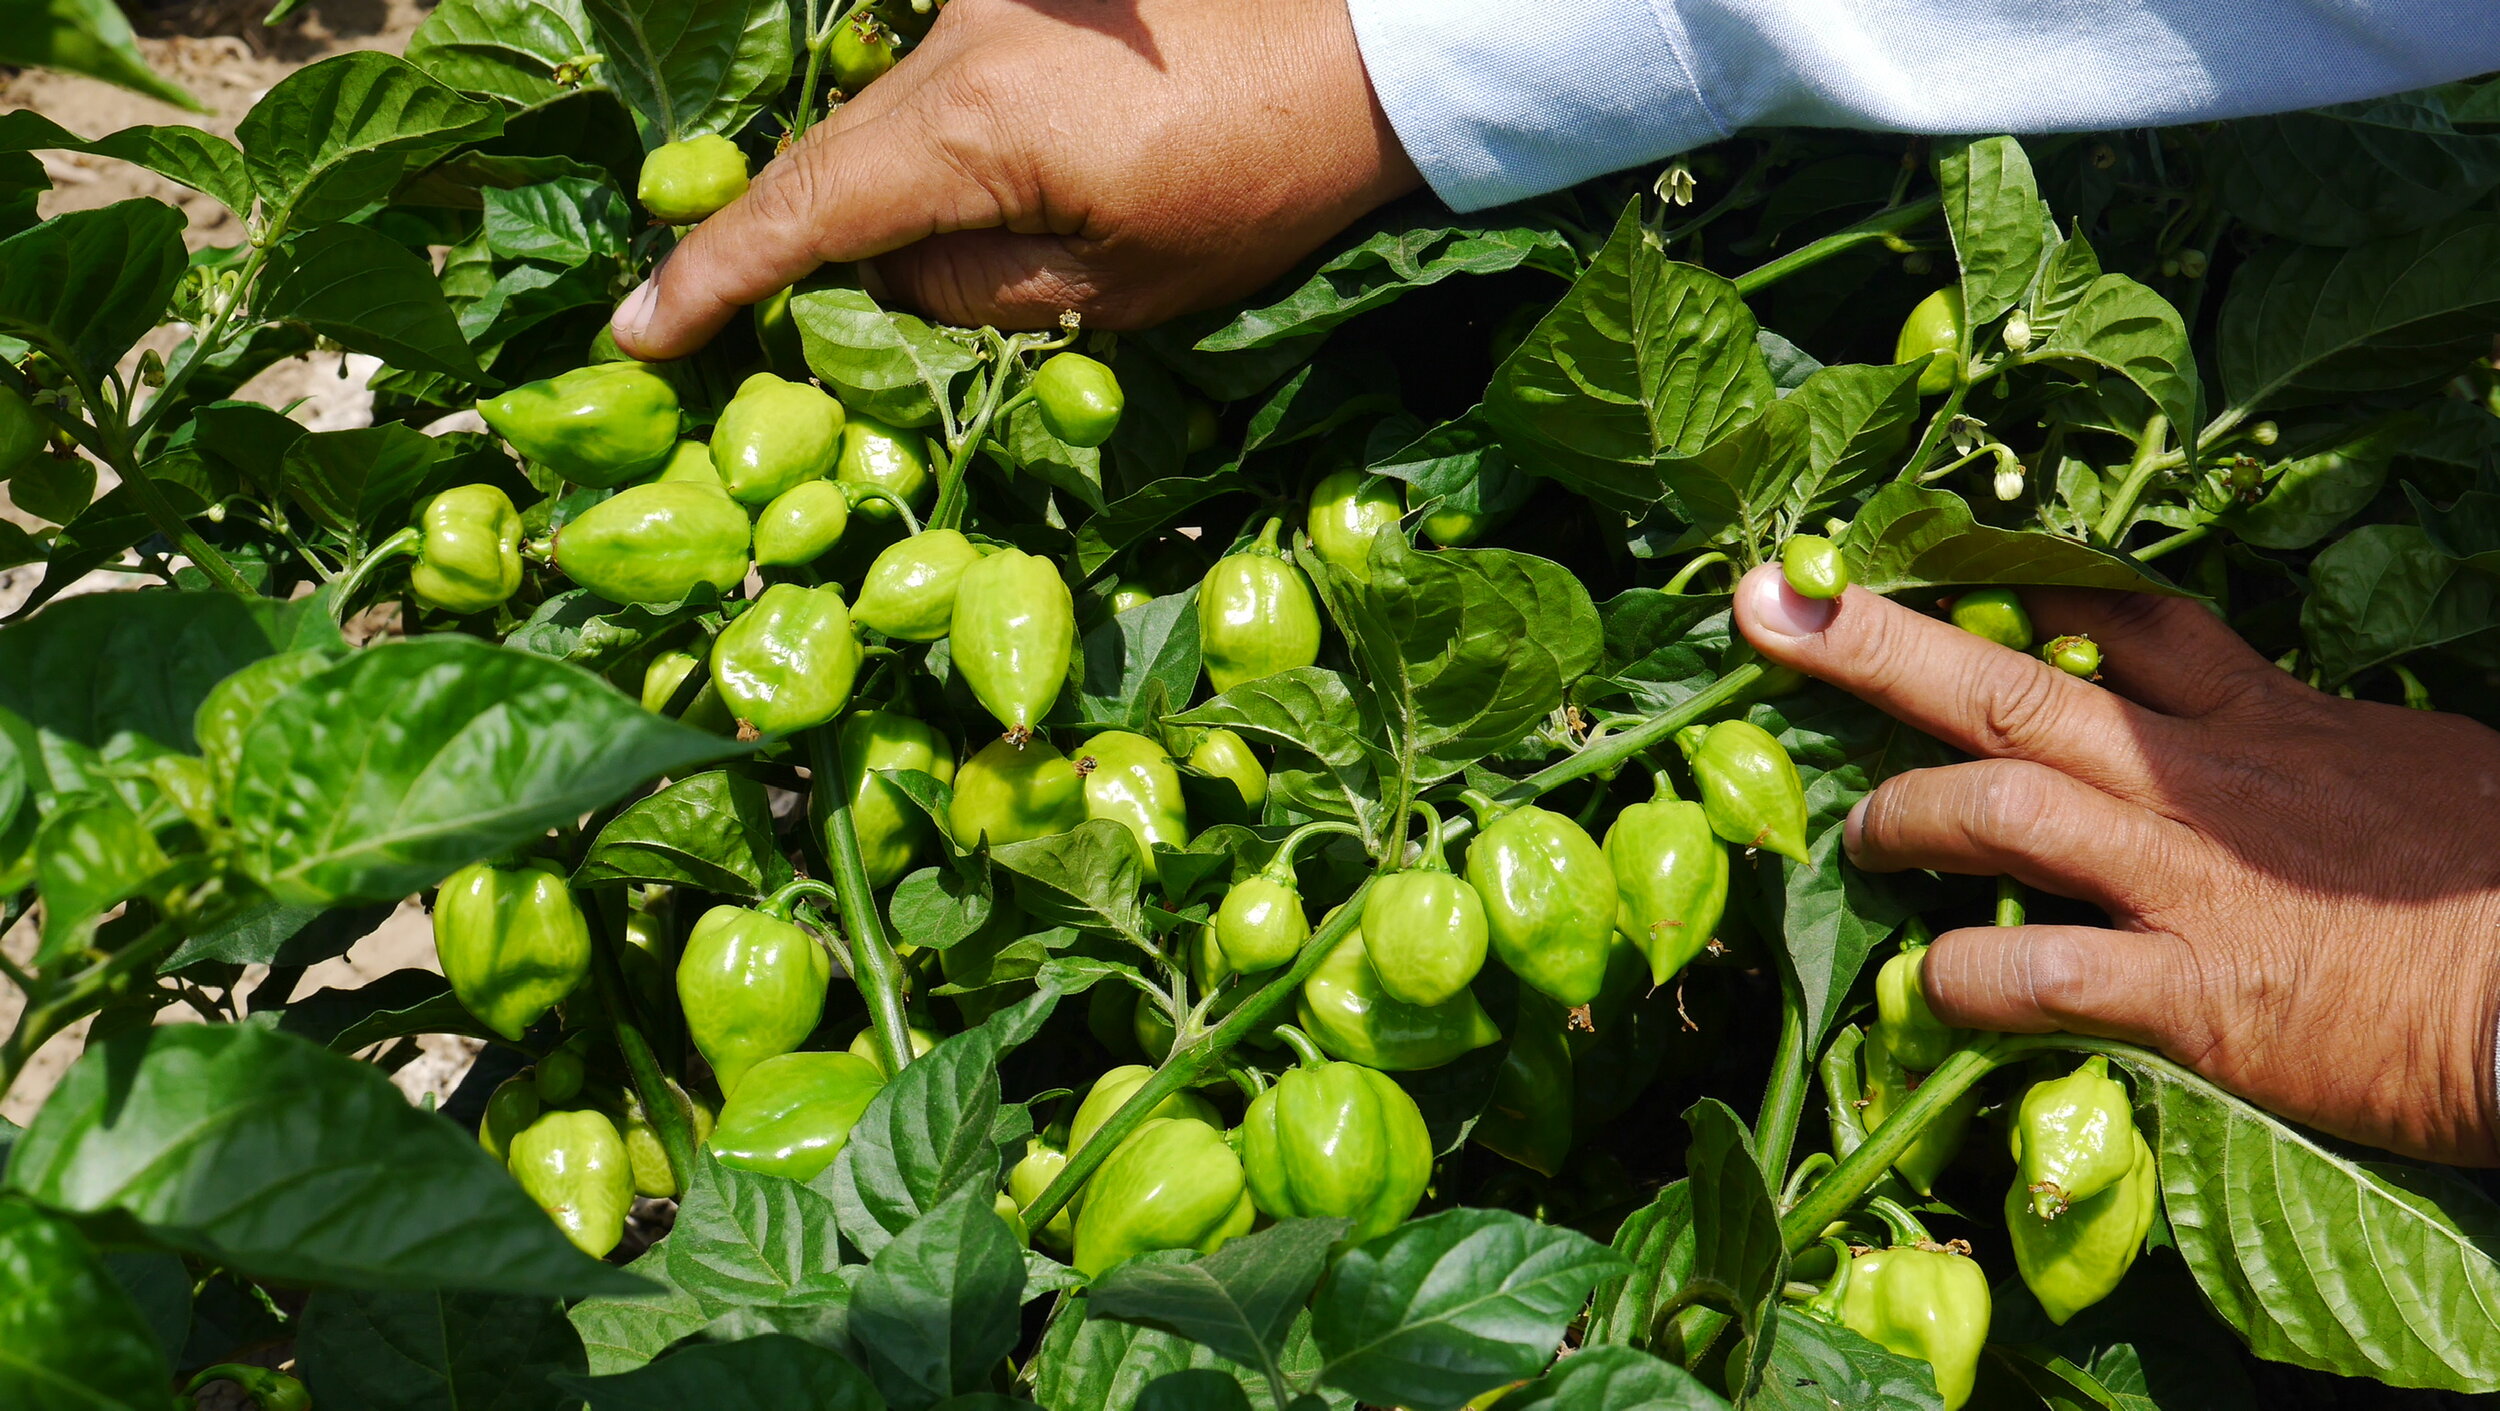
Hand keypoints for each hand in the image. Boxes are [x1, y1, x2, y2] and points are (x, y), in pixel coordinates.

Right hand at [610, 0, 1417, 357]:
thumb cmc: (1262, 184)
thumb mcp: (1123, 292)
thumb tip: (882, 281)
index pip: (803, 211)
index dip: (713, 278)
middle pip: (828, 155)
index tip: (637, 332)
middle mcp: (954, 38)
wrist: (1366, 47)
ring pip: (878, 113)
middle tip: (713, 320)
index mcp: (974, 125)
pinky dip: (917, 139)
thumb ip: (974, 292)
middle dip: (775, 242)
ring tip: (857, 271)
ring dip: (864, 190)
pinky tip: (949, 189)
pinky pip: (929, 71)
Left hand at [1733, 564, 2499, 1165]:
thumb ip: (2316, 753)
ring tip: (1851, 834)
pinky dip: (1960, 979)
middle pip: (2016, 682)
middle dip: (1878, 640)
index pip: (2121, 619)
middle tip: (1769, 605)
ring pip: (2000, 812)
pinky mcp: (2197, 997)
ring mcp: (2192, 884)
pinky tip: (1920, 990)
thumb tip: (2280, 747)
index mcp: (2267, 721)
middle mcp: (2208, 783)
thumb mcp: (2413, 767)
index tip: (1913, 549)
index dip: (2008, 578)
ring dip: (1900, 816)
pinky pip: (2037, 976)